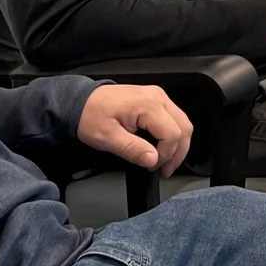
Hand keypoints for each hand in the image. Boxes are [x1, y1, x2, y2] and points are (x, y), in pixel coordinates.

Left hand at [77, 84, 191, 173]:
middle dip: (178, 152)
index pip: (172, 134)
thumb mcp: (106, 138)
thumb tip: (153, 160)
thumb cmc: (89, 115)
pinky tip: (162, 147)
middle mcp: (157, 97)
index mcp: (147, 105)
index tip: (153, 166)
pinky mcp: (155, 99)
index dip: (166, 155)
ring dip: (178, 145)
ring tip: (164, 161)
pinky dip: (172, 135)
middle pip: (184, 127)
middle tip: (165, 169)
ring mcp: (158, 97)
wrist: (80, 100)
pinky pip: (174, 118)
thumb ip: (132, 149)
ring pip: (183, 123)